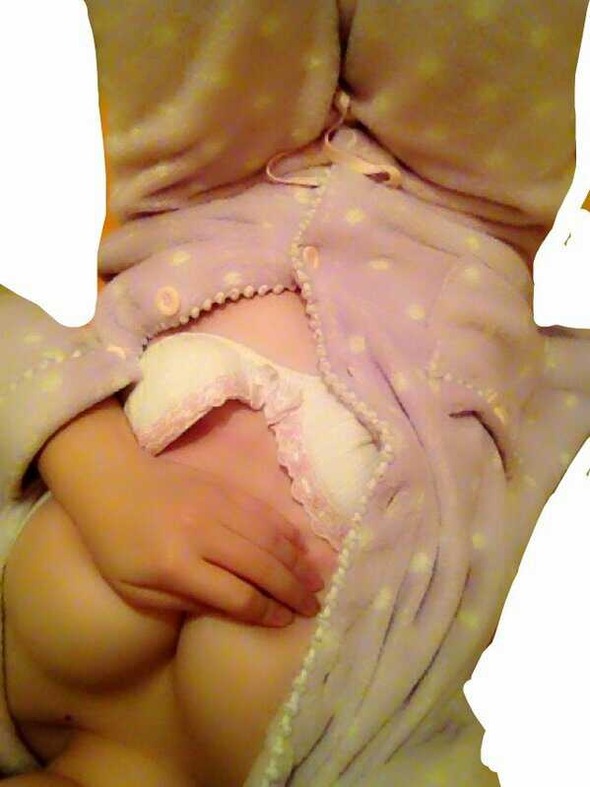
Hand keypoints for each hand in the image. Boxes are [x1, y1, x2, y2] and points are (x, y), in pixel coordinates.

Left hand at [81, 453, 323, 625]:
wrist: (111, 481)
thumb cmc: (117, 544)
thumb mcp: (136, 589)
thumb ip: (186, 602)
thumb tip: (237, 610)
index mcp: (174, 565)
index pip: (235, 595)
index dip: (266, 612)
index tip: (285, 621)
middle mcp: (200, 534)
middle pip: (260, 566)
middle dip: (292, 590)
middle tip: (315, 606)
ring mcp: (215, 506)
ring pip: (268, 537)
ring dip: (297, 561)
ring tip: (318, 581)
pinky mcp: (223, 488)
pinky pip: (263, 511)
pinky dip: (287, 530)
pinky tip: (303, 546)